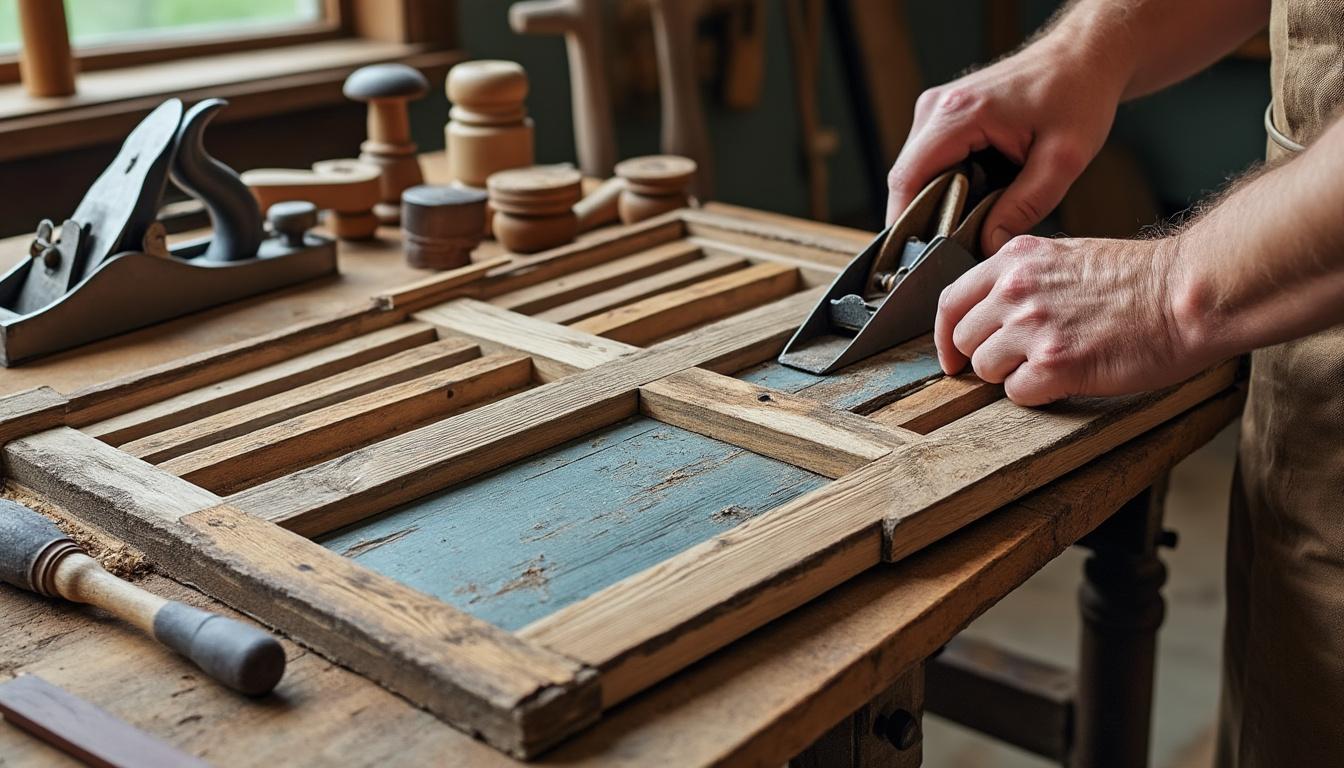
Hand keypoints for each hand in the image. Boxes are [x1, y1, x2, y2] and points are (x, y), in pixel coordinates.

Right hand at [886, 39, 1127, 253]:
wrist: (1084, 57)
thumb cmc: (1078, 96)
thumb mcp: (1063, 159)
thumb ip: (1026, 206)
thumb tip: (988, 245)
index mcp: (958, 114)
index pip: (907, 180)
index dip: (908, 224)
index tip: (922, 257)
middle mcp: (936, 108)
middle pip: (907, 180)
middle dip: (927, 217)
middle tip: (958, 246)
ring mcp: (936, 109)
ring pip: (917, 173)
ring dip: (938, 200)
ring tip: (973, 220)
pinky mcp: (944, 114)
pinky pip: (930, 161)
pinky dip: (947, 184)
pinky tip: (976, 195)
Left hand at [934, 235, 1205, 405]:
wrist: (1187, 294)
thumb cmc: (1140, 279)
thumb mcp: (1066, 256)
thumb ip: (1022, 278)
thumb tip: (991, 310)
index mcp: (1015, 259)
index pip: (950, 302)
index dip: (945, 336)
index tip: (952, 355)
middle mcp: (1015, 290)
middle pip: (964, 340)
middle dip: (986, 356)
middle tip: (1021, 360)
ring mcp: (1033, 327)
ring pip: (986, 370)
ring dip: (1013, 376)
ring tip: (1054, 364)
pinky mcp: (1055, 364)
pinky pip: (1017, 394)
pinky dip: (1038, 394)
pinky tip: (1067, 378)